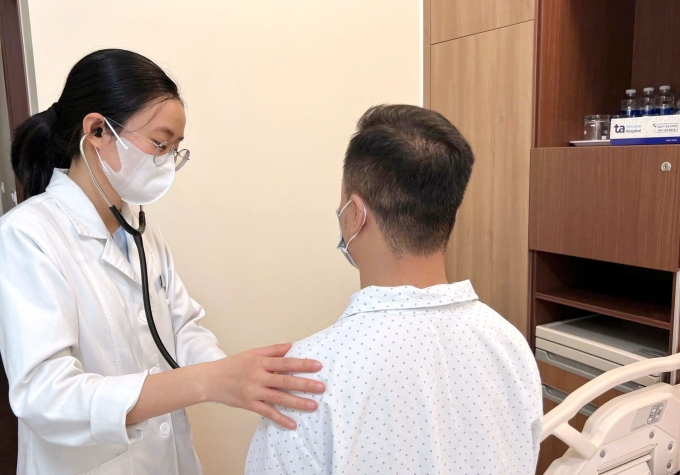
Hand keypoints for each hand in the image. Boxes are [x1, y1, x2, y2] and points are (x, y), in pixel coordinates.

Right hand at [204, 343, 324, 428]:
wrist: (211, 380)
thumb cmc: (232, 365)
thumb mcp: (252, 353)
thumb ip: (272, 350)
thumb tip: (291, 346)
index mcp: (260, 362)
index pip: (285, 362)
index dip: (302, 364)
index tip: (318, 366)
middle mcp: (258, 376)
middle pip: (285, 380)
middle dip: (305, 384)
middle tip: (321, 388)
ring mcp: (254, 391)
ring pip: (279, 398)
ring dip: (297, 402)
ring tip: (313, 406)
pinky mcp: (249, 404)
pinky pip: (267, 412)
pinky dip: (280, 419)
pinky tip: (293, 424)